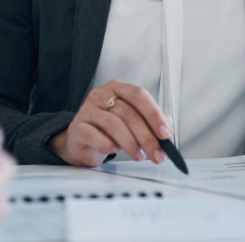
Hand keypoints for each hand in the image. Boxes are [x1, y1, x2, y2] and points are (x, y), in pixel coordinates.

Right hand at [48, 80, 172, 167]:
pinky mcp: (76, 126)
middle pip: (128, 113)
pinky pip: (94, 135)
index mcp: (117, 89)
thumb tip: (167, 128)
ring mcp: (87, 109)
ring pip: (114, 124)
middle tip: (157, 154)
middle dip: (147, 137)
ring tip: (138, 155)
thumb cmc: (109, 131)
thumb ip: (151, 121)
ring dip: (130, 143)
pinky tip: (113, 150)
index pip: (138, 95)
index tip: (165, 133)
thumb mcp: (132, 123)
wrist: (82, 143)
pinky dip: (107, 145)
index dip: (154, 114)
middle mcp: (101, 95)